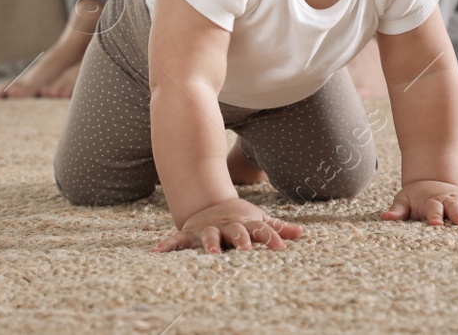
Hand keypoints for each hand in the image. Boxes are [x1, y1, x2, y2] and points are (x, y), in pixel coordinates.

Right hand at [153, 198, 302, 253]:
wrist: (209, 203)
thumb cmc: (239, 219)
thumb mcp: (258, 220)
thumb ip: (277, 229)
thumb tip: (302, 233)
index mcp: (246, 224)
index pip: (262, 230)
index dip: (272, 238)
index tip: (282, 248)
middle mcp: (227, 226)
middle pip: (236, 232)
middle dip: (241, 240)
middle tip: (246, 250)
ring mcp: (208, 229)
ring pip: (209, 236)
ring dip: (210, 244)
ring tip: (211, 254)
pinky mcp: (190, 233)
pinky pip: (177, 240)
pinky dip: (167, 245)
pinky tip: (156, 253)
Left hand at [382, 180, 457, 226]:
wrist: (429, 180)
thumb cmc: (414, 196)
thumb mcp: (402, 201)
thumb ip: (396, 210)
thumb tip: (385, 218)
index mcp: (432, 201)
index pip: (432, 210)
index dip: (433, 216)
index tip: (434, 225)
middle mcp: (449, 200)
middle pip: (455, 208)